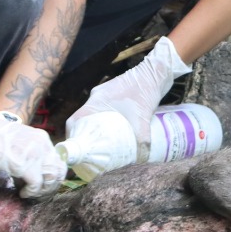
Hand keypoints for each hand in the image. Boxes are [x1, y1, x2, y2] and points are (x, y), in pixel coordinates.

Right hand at [0, 104, 65, 198]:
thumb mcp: (19, 142)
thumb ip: (30, 155)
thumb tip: (32, 175)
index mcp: (43, 139)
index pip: (59, 161)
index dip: (54, 176)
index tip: (45, 184)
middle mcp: (43, 145)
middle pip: (59, 171)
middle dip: (51, 186)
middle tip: (39, 193)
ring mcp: (35, 155)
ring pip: (52, 178)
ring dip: (43, 190)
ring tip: (31, 193)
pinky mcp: (25, 165)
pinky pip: (37, 184)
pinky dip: (31, 192)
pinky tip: (23, 193)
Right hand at [66, 36, 190, 157]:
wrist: (157, 71)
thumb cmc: (145, 91)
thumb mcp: (142, 119)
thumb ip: (142, 141)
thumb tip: (141, 160)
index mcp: (95, 102)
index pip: (74, 121)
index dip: (73, 137)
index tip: (79, 151)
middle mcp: (96, 98)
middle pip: (82, 121)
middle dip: (85, 137)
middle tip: (92, 153)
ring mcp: (104, 95)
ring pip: (93, 116)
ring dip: (95, 129)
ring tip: (103, 146)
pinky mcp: (113, 94)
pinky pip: (102, 110)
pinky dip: (104, 121)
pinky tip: (115, 132)